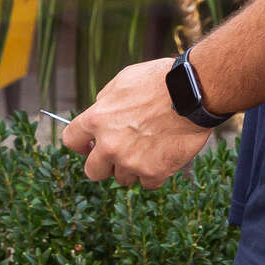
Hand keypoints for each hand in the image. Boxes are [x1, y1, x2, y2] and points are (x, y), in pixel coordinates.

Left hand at [60, 56, 214, 188]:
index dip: (81, 144)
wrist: (193, 93)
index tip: (89, 146)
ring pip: (123, 178)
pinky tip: (163, 157)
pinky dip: (155, 174)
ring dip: (133, 168)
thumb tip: (100, 114)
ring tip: (150, 149)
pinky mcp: (154, 173)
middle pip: (93, 172)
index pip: (71, 140)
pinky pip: (147, 184)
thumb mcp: (123, 81)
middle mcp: (109, 145)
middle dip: (104, 164)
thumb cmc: (160, 81)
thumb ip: (106, 102)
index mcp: (97, 119)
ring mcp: (131, 162)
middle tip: (121, 154)